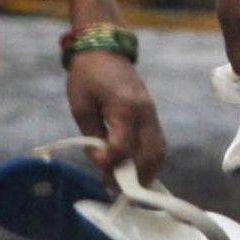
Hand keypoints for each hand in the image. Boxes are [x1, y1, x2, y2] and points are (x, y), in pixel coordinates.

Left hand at [69, 50, 169, 183]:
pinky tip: (135, 170)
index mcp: (124, 107)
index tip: (99, 168)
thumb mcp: (81, 106)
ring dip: (146, 172)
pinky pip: (158, 143)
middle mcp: (144, 112)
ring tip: (127, 185)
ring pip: (158, 151)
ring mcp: (152, 113)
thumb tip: (101, 162)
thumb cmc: (87, 76)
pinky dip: (149, 160)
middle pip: (149, 154)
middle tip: (116, 190)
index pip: (124, 146)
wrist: (105, 49)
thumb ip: (92, 136)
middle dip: (134, 177)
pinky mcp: (152, 115)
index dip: (111, 163)